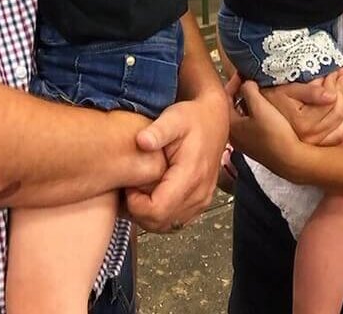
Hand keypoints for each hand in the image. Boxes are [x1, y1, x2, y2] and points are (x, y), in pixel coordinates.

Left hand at [124, 92, 228, 232]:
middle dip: (138, 211)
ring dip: (148, 215)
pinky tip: (152, 195)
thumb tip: (141, 141)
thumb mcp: (174, 117)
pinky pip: (175, 221)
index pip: (157, 211)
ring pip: (167, 225)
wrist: (214, 120)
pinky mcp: (200, 203)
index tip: (129, 186)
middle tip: (130, 188)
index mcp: (190, 176)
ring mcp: (201, 201)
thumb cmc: (193, 118)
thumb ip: (157, 130)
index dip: (136, 204)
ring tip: (139, 191)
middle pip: (160, 223)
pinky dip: (160, 215)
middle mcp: (199, 193)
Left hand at [229, 80, 308, 179]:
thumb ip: (249, 90)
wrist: (292, 160)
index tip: (243, 73)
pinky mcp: (255, 145)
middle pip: (232, 106)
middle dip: (240, 91)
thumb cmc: (275, 134)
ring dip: (248, 101)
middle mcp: (233, 135)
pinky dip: (253, 112)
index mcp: (230, 125)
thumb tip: (246, 82)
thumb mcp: (261, 106)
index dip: (233, 82)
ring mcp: (244, 141)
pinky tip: (264, 108)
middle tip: (249, 80)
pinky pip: (249, 122)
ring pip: (241, 114)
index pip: (224, 97)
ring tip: (258, 91)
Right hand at [258, 69, 342, 145]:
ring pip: (342, 128)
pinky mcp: (313, 147)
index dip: (337, 87)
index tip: (337, 74)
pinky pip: (337, 141)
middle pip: (339, 116)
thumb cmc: (272, 100)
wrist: (258, 119)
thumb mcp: (287, 91)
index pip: (333, 107)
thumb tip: (331, 95)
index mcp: (304, 124)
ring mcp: (313, 144)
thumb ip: (309, 92)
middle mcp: (310, 138)